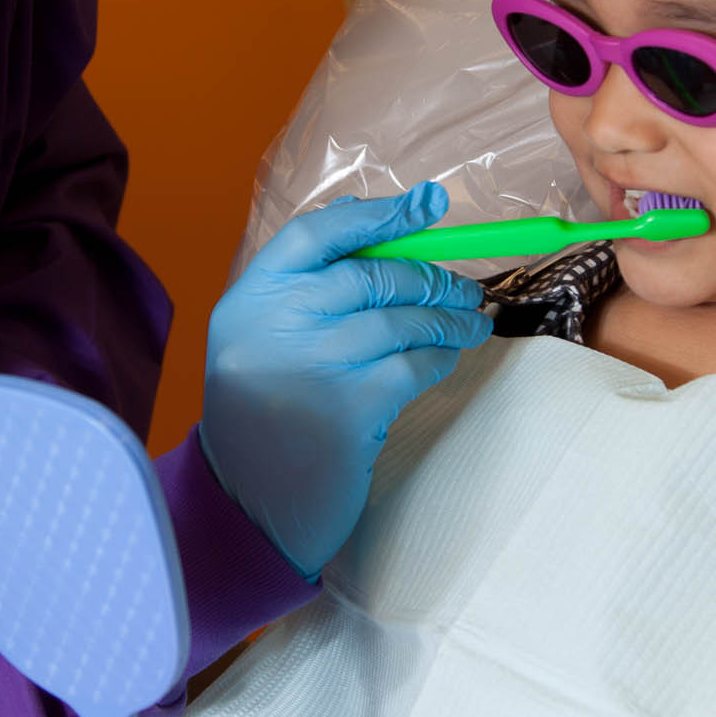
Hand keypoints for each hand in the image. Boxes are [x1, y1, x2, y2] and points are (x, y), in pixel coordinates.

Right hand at [201, 184, 492, 576]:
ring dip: (446, 319)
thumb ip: (305, 291)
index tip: (426, 205)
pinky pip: (411, 367)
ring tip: (469, 324)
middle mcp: (270, 327)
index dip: (376, 215)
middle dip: (428, 276)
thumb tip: (370, 220)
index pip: (314, 236)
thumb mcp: (263, 346)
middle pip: (368, 275)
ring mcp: (307, 368)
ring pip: (399, 320)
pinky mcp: (346, 412)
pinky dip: (437, 360)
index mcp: (246, 303)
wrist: (247, 510)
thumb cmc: (265, 421)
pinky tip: (444, 361)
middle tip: (464, 287)